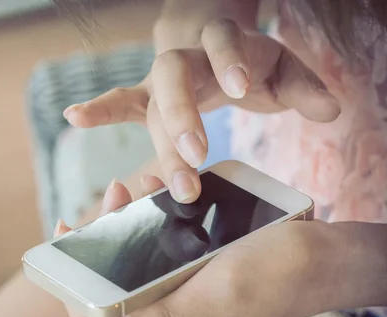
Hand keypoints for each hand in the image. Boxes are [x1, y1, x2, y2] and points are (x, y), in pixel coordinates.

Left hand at [54, 177, 352, 316]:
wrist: (329, 256)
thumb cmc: (280, 273)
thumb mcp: (219, 294)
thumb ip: (160, 316)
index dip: (74, 284)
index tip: (67, 234)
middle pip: (113, 283)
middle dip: (104, 237)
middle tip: (115, 193)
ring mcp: (185, 294)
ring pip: (136, 262)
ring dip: (130, 223)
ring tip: (139, 186)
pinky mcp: (198, 275)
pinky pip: (162, 250)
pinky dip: (155, 221)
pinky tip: (161, 192)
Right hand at [63, 19, 340, 202]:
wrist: (211, 50)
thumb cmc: (249, 63)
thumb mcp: (281, 68)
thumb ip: (304, 86)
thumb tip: (331, 110)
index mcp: (221, 43)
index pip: (220, 44)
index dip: (226, 61)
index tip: (236, 90)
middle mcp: (185, 60)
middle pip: (175, 82)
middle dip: (182, 118)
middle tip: (197, 159)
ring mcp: (160, 82)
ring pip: (151, 108)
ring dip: (159, 146)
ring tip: (164, 185)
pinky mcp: (146, 101)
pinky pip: (119, 103)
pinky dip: (99, 110)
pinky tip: (75, 117)